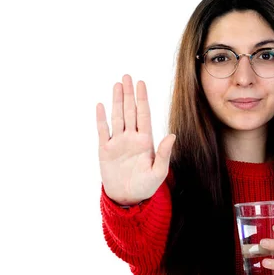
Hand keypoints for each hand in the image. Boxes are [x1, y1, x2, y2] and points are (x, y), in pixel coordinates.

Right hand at [96, 74, 175, 205]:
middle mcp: (131, 138)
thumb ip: (164, 153)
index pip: (144, 115)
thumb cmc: (146, 186)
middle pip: (130, 111)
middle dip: (129, 94)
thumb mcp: (159, 172)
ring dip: (117, 101)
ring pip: (117, 117)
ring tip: (117, 85)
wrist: (127, 198)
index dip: (142, 99)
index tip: (141, 83)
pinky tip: (101, 105)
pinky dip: (101, 118)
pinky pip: (102, 131)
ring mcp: (118, 142)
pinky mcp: (105, 150)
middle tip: (127, 76)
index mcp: (146, 141)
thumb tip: (172, 135)